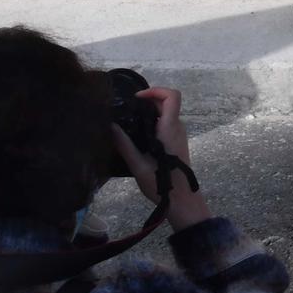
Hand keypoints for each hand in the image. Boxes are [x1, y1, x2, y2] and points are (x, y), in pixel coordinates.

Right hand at [108, 87, 211, 229]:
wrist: (182, 201)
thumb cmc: (161, 183)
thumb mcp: (137, 165)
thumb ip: (124, 144)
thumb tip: (110, 126)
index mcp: (170, 129)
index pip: (172, 97)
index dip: (156, 90)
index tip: (137, 99)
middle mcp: (178, 128)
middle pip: (168, 103)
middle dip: (149, 101)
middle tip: (128, 111)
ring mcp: (179, 135)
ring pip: (167, 114)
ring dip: (150, 113)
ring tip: (130, 123)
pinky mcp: (177, 143)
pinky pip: (167, 125)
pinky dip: (154, 122)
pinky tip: (138, 136)